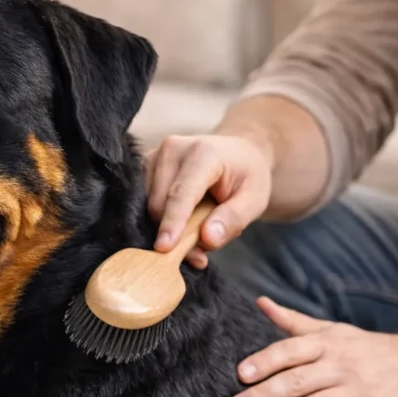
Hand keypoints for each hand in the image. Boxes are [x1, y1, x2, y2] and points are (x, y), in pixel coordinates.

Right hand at [144, 133, 272, 268]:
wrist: (236, 154)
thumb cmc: (247, 176)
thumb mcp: (255, 200)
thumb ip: (233, 219)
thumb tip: (207, 239)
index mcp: (203, 153)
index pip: (181, 193)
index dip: (172, 222)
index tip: (164, 247)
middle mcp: (173, 149)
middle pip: (159, 204)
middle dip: (176, 233)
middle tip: (203, 248)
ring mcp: (154, 156)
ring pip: (147, 206)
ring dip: (167, 226)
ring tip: (197, 225)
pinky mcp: (143, 166)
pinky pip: (142, 202)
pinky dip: (160, 218)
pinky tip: (180, 218)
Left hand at [230, 297, 397, 396]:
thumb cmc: (369, 350)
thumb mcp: (334, 331)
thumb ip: (294, 322)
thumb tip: (260, 303)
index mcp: (328, 344)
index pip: (290, 351)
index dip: (265, 361)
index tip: (240, 375)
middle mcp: (342, 366)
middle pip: (298, 381)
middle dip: (265, 395)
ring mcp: (361, 393)